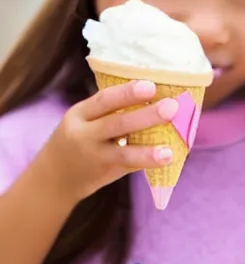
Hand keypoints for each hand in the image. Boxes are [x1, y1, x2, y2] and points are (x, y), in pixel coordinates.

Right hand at [40, 79, 180, 202]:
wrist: (53, 177)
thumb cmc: (79, 136)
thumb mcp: (84, 117)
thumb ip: (111, 107)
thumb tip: (158, 89)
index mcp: (80, 114)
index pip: (104, 100)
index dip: (128, 93)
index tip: (151, 86)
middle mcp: (83, 136)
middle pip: (116, 124)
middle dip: (145, 116)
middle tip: (172, 107)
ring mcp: (93, 157)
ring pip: (122, 153)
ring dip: (147, 152)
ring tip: (168, 151)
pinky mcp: (103, 173)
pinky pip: (127, 166)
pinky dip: (147, 162)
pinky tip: (166, 159)